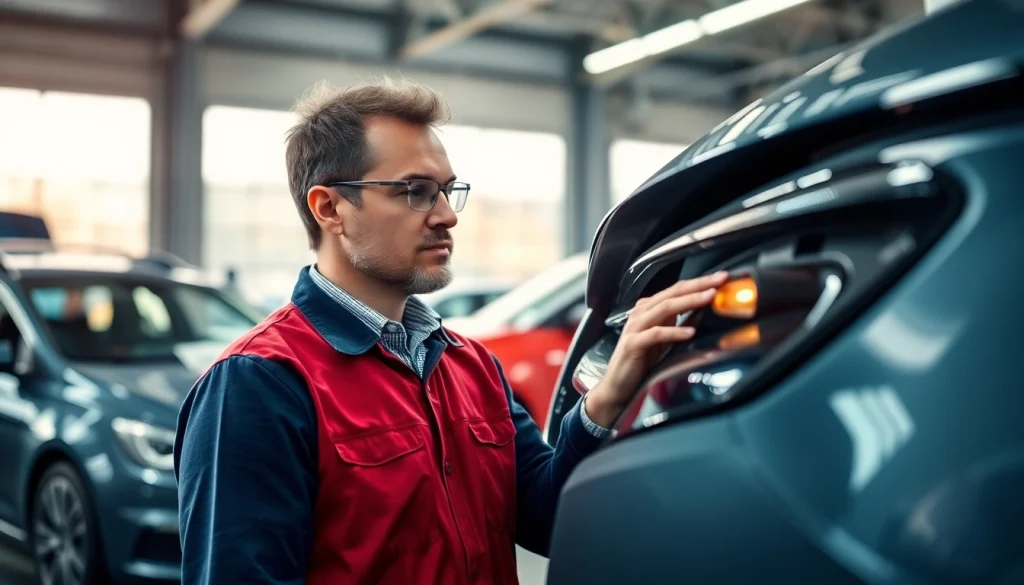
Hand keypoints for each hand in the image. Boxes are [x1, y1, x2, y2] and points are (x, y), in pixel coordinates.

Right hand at [584, 271, 730, 427]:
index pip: (676, 289)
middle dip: (698, 285)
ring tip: (709, 298)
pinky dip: (674, 331)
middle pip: (672, 293)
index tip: (721, 278)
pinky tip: (689, 332)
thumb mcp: (663, 338)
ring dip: (689, 301)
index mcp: (648, 309)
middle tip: (719, 280)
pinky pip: (655, 334)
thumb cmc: (640, 361)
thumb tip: (701, 310)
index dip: (699, 282)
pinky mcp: (633, 344)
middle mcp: (641, 313)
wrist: (617, 385)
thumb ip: (676, 322)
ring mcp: (635, 327)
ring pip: (664, 308)